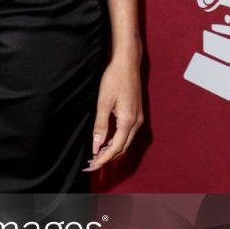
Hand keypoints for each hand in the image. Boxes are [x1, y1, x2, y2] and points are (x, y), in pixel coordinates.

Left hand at [83, 46, 142, 171]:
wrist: (127, 63)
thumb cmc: (114, 79)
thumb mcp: (103, 102)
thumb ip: (100, 125)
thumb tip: (96, 146)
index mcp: (128, 121)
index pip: (115, 148)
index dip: (103, 159)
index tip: (91, 165)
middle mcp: (136, 123)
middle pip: (122, 148)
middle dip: (107, 158)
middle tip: (91, 164)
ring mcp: (138, 118)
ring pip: (126, 142)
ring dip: (112, 151)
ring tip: (96, 155)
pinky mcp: (136, 114)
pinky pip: (127, 134)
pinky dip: (117, 142)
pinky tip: (106, 142)